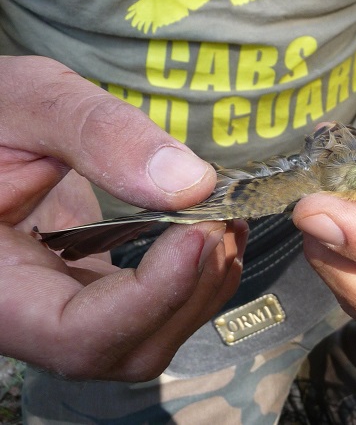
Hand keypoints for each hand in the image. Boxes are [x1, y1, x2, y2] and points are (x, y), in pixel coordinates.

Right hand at [0, 56, 244, 380]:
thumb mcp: (29, 103)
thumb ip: (99, 134)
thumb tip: (192, 184)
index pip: (77, 335)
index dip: (149, 298)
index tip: (196, 233)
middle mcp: (28, 314)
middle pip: (123, 351)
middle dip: (189, 292)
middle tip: (220, 221)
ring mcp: (64, 306)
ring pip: (147, 340)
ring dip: (204, 288)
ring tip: (227, 223)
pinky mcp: (92, 290)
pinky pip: (151, 310)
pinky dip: (197, 279)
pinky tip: (216, 234)